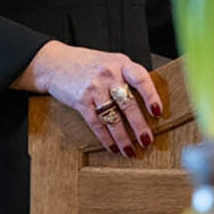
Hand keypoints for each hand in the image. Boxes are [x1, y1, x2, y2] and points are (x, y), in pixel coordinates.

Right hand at [15, 41, 163, 156]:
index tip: (157, 113)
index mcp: (122, 63)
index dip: (151, 96)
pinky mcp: (81, 101)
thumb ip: (128, 76)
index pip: (141, 79)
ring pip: (112, 117)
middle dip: (139, 126)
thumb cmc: (89, 64)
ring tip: (131, 151)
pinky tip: (113, 147)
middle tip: (147, 141)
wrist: (56, 63)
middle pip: (128, 104)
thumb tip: (149, 102)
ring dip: (123, 138)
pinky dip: (106, 138)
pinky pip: (96, 123)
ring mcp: (94, 88)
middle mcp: (109, 74)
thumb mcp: (112, 62)